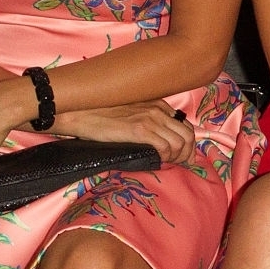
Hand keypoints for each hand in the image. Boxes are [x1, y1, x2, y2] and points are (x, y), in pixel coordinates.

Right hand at [57, 100, 197, 164]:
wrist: (80, 113)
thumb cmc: (101, 115)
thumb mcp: (131, 112)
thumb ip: (148, 121)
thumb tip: (160, 141)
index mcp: (157, 104)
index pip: (184, 125)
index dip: (189, 143)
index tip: (185, 156)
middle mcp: (157, 109)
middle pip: (188, 134)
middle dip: (188, 153)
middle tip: (181, 164)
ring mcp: (150, 118)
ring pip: (180, 142)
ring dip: (178, 157)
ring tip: (169, 164)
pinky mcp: (139, 129)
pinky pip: (165, 147)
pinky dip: (166, 158)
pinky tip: (159, 161)